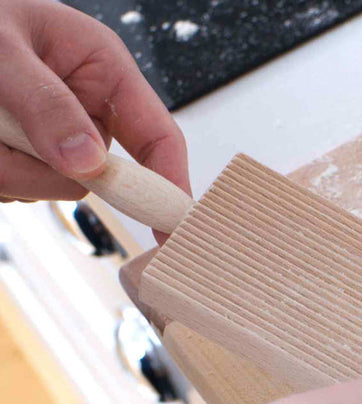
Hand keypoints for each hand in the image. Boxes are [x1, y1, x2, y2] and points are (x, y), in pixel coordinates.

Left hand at [0, 0, 189, 209]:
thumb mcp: (5, 50)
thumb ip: (47, 105)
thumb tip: (87, 162)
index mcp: (104, 72)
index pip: (158, 136)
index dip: (171, 185)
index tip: (174, 225)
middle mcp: (88, 110)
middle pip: (99, 176)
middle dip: (50, 170)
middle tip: (6, 139)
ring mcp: (62, 138)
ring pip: (54, 186)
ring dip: (12, 169)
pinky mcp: (35, 156)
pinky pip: (23, 187)